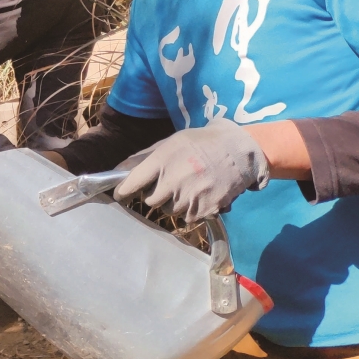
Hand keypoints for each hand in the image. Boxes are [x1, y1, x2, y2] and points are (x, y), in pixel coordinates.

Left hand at [116, 118, 269, 222]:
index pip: (134, 182)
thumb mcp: (172, 142)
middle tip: (168, 184)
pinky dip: (190, 210)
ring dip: (173, 203)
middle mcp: (174, 179)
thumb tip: (118, 169)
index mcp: (163, 160)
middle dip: (156, 195)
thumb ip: (144, 157)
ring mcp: (190, 196)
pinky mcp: (205, 209)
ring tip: (187, 187)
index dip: (124, 190)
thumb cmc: (202, 143)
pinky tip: (199, 195)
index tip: (121, 194)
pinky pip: (187, 217)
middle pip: (151, 200)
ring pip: (168, 210)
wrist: (240, 150)